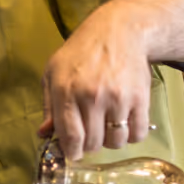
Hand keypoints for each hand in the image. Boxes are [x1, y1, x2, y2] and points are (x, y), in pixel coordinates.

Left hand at [40, 7, 151, 160]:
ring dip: (111, 140)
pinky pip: (137, 134)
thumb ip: (49, 106)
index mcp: (66, 91)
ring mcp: (117, 98)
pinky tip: (125, 122)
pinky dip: (131, 134)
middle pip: (93, 144)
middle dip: (90, 145)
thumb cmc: (82, 52)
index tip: (73, 152)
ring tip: (108, 125)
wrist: (119, 30)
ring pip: (116, 142)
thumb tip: (44, 134)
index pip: (70, 137)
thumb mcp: (54, 72)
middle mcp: (92, 96)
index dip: (71, 152)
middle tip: (91, 133)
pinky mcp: (139, 98)